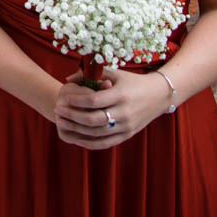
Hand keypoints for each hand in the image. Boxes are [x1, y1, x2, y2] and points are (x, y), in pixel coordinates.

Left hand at [51, 68, 173, 148]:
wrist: (159, 95)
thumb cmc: (131, 81)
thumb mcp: (114, 73)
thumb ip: (90, 74)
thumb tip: (67, 79)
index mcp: (120, 95)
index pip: (94, 101)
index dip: (76, 101)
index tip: (64, 97)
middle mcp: (125, 113)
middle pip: (93, 119)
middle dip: (72, 116)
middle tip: (58, 110)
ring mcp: (127, 126)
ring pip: (97, 133)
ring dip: (77, 130)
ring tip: (62, 123)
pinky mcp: (128, 135)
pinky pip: (106, 143)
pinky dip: (90, 143)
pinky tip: (76, 138)